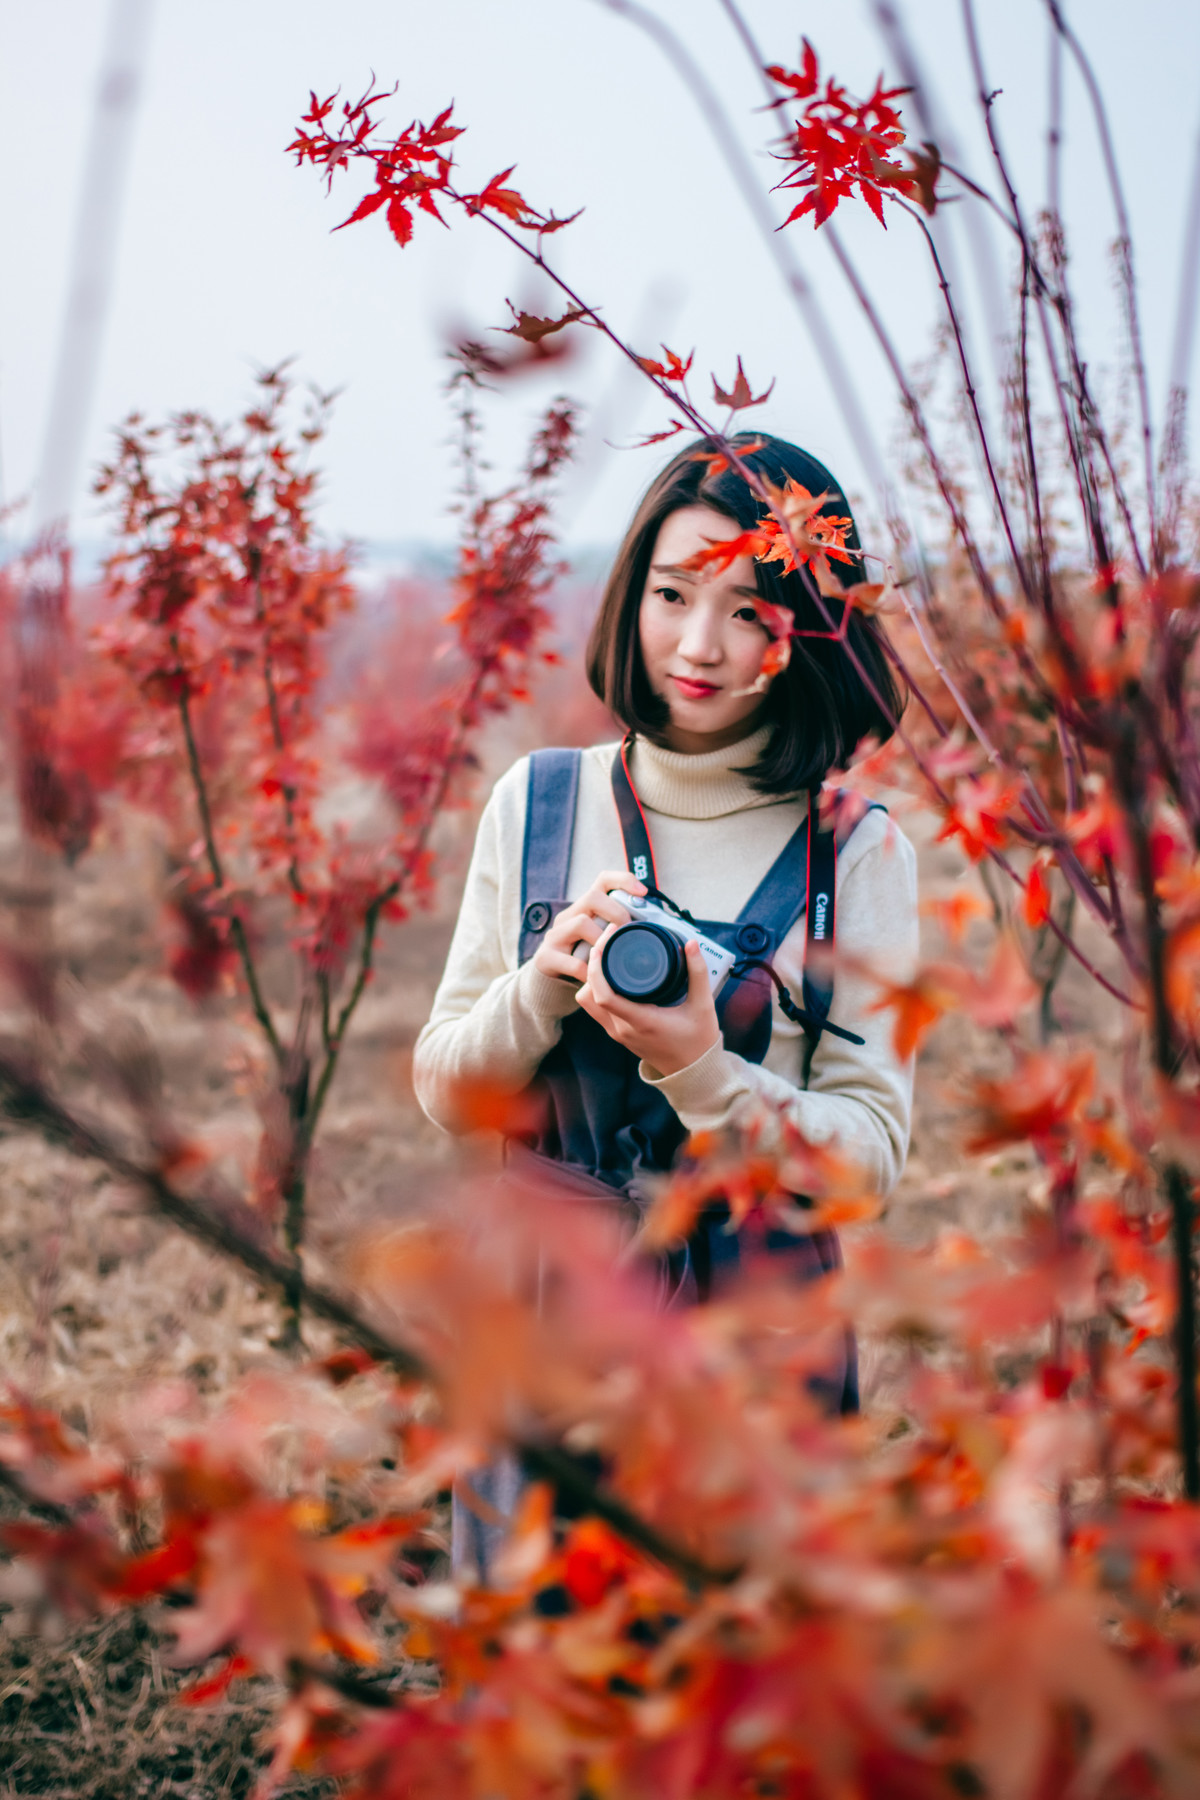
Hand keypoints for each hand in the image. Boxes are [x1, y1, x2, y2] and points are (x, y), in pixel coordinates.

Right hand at [532, 869, 646, 985]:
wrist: (551, 983)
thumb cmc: (585, 959)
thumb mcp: (602, 941)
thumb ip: (620, 932)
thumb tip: (659, 931)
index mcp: (585, 909)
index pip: (603, 881)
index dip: (623, 880)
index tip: (643, 892)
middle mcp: (568, 917)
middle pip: (591, 897)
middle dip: (616, 912)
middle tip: (628, 932)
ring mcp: (555, 936)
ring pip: (580, 923)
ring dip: (602, 940)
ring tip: (612, 956)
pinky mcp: (546, 957)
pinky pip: (572, 962)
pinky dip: (589, 971)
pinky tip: (598, 979)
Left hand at [576, 931, 720, 1077]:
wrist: (694, 1073)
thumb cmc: (698, 1041)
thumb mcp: (703, 1006)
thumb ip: (698, 973)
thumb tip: (691, 944)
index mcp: (641, 1021)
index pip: (604, 995)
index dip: (596, 968)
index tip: (602, 945)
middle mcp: (623, 1029)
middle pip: (589, 995)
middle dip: (592, 965)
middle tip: (607, 942)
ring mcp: (618, 1034)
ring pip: (588, 1003)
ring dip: (591, 980)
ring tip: (606, 957)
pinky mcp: (618, 1034)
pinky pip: (596, 1009)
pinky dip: (595, 991)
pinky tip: (609, 976)